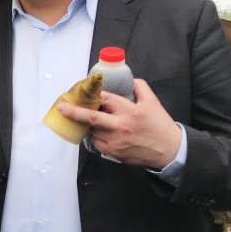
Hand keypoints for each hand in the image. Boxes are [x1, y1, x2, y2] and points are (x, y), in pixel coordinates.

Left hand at [58, 78, 181, 168]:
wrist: (169, 151)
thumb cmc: (160, 125)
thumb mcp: (152, 102)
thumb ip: (139, 87)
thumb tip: (127, 79)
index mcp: (130, 111)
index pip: (105, 99)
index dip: (92, 94)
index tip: (81, 91)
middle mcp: (120, 126)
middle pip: (92, 118)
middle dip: (74, 112)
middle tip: (61, 107)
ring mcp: (115, 141)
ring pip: (93, 130)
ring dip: (89, 124)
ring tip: (92, 119)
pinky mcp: (114, 153)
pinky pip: (96, 143)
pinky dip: (95, 137)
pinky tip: (101, 132)